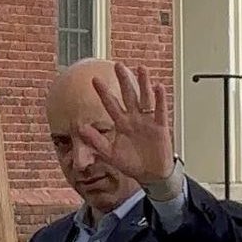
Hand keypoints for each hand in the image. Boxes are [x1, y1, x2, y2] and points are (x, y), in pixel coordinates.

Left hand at [81, 62, 175, 186]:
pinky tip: (158, 87)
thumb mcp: (110, 154)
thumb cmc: (131, 163)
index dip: (103, 92)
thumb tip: (80, 128)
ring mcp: (147, 121)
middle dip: (124, 81)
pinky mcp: (160, 127)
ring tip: (141, 69)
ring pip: (145, 99)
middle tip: (118, 65)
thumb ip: (96, 141)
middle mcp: (134, 119)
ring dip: (144, 84)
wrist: (150, 175)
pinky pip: (160, 111)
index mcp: (121, 124)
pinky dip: (160, 99)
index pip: (111, 104)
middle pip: (128, 96)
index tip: (95, 79)